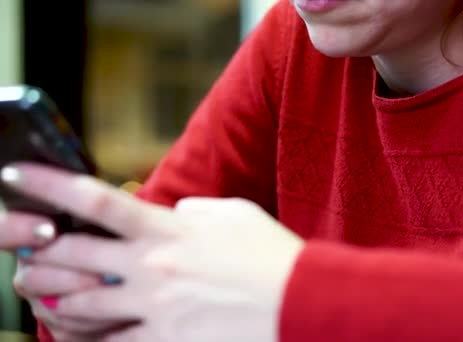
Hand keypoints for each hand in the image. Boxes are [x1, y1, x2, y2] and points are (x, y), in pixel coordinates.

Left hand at [1, 163, 303, 341]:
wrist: (298, 302)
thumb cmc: (270, 254)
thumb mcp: (235, 214)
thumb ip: (195, 210)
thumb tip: (173, 212)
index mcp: (169, 230)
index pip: (99, 201)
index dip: (52, 184)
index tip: (18, 174)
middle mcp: (153, 266)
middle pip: (76, 254)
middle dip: (39, 251)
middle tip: (22, 250)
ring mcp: (156, 307)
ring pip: (83, 303)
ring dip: (56, 299)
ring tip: (42, 297)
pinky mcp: (166, 341)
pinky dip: (94, 338)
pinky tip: (81, 335)